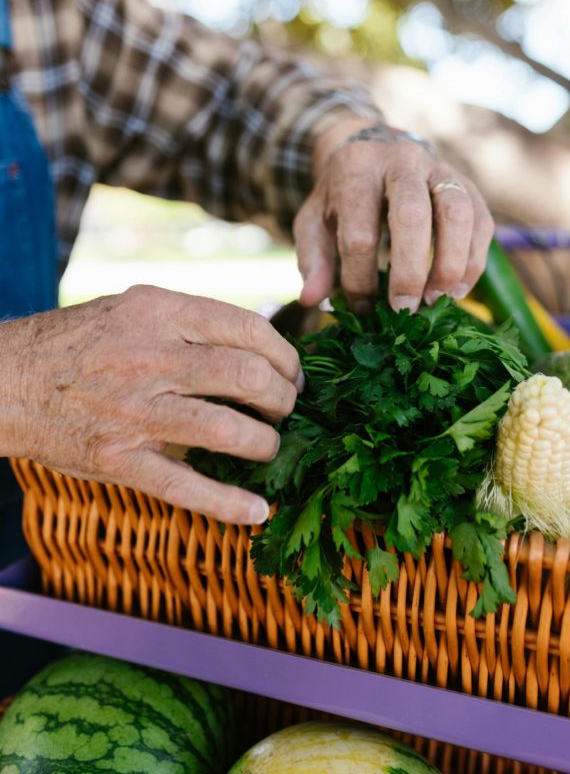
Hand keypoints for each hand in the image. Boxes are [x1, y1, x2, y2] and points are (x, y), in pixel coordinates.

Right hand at [1, 286, 303, 523]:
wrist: (9, 381)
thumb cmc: (81, 343)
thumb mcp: (136, 308)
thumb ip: (192, 322)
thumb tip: (261, 345)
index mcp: (159, 312)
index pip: (247, 327)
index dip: (284, 354)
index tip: (292, 372)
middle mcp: (150, 357)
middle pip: (247, 376)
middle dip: (283, 397)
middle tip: (287, 407)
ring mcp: (135, 411)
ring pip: (226, 429)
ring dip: (265, 442)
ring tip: (270, 444)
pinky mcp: (120, 459)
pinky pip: (186, 486)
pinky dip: (229, 503)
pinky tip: (257, 510)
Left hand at [294, 120, 493, 311]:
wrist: (375, 149)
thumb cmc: (342, 194)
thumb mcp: (314, 220)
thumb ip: (313, 258)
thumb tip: (313, 299)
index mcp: (357, 168)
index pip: (359, 231)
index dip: (359, 277)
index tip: (360, 307)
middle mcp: (402, 159)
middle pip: (412, 214)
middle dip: (409, 271)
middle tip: (403, 311)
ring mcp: (440, 168)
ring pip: (457, 213)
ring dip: (450, 264)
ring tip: (435, 300)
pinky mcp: (468, 184)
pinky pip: (481, 222)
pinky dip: (473, 261)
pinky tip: (456, 290)